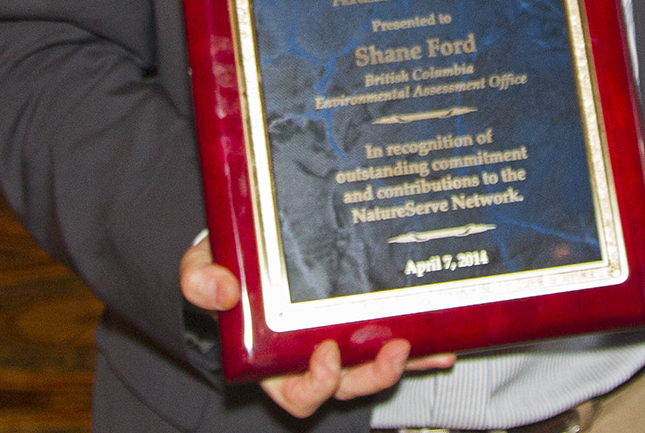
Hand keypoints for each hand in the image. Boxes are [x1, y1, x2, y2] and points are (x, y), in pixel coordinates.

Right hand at [179, 236, 453, 416]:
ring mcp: (341, 342)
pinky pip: (395, 341)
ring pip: (376, 367)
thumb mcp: (199, 271)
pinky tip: (445, 338)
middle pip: (347, 386)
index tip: (326, 353)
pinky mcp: (363, 323)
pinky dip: (421, 345)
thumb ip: (201, 281)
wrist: (242, 250)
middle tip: (394, 350)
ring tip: (427, 346)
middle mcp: (311, 359)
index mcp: (272, 362)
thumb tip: (222, 291)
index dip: (315, 383)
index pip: (297, 393)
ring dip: (406, 363)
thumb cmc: (220, 271)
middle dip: (373, 376)